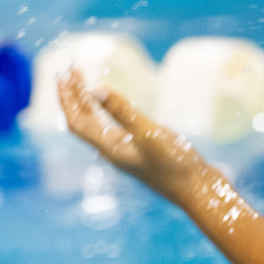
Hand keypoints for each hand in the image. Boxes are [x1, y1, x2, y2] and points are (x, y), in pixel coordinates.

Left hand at [57, 69, 212, 206]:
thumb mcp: (150, 134)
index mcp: (110, 148)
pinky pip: (112, 130)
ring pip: (97, 126)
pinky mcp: (141, 153)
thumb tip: (95, 89)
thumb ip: (123, 111)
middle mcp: (114, 151)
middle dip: (73, 97)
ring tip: (84, 84)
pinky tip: (111, 107)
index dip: (67, 98)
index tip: (63, 74)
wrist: (200, 191)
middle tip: (68, 72)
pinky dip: (105, 113)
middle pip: (83, 123)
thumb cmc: (177, 166)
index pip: (77, 121)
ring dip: (87, 104)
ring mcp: (127, 153)